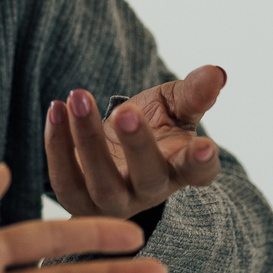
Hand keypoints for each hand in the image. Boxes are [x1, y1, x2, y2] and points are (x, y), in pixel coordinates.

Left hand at [44, 65, 226, 218]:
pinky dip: (58, 144)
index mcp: (180, 168)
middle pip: (148, 176)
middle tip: (126, 111)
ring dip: (88, 138)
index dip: (202, 162)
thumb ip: (194, 93)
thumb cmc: (153, 127)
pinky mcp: (77, 199)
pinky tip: (57, 109)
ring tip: (78, 98)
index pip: (198, 172)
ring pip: (101, 181)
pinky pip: (65, 178)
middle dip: (137, 144)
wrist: (112, 152)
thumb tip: (216, 72)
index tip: (205, 146)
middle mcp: (149, 191)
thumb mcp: (174, 107)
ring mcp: (113, 201)